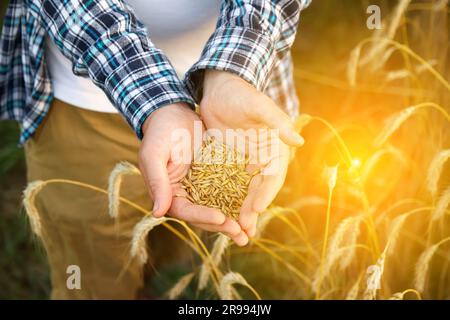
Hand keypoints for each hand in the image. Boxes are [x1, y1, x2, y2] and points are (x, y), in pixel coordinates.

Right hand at [139, 103, 248, 245]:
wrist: (174, 113)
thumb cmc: (160, 132)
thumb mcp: (154, 155)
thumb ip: (158, 182)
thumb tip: (158, 213)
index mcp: (168, 194)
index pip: (185, 211)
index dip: (202, 217)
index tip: (220, 218)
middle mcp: (185, 195)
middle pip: (204, 216)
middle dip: (222, 226)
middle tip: (241, 235)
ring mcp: (201, 188)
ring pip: (218, 208)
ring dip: (233, 221)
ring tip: (249, 233)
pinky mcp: (214, 177)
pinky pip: (227, 192)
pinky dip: (239, 202)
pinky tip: (254, 210)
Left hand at [201, 70, 303, 237]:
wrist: (220, 90)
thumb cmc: (241, 95)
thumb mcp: (258, 106)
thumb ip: (276, 122)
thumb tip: (298, 141)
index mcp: (273, 149)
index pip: (272, 176)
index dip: (266, 193)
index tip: (257, 209)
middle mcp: (261, 160)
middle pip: (260, 190)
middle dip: (253, 210)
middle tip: (244, 229)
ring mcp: (245, 164)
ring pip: (246, 192)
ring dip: (242, 211)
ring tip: (235, 230)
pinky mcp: (228, 164)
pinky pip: (229, 186)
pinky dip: (227, 200)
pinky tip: (220, 213)